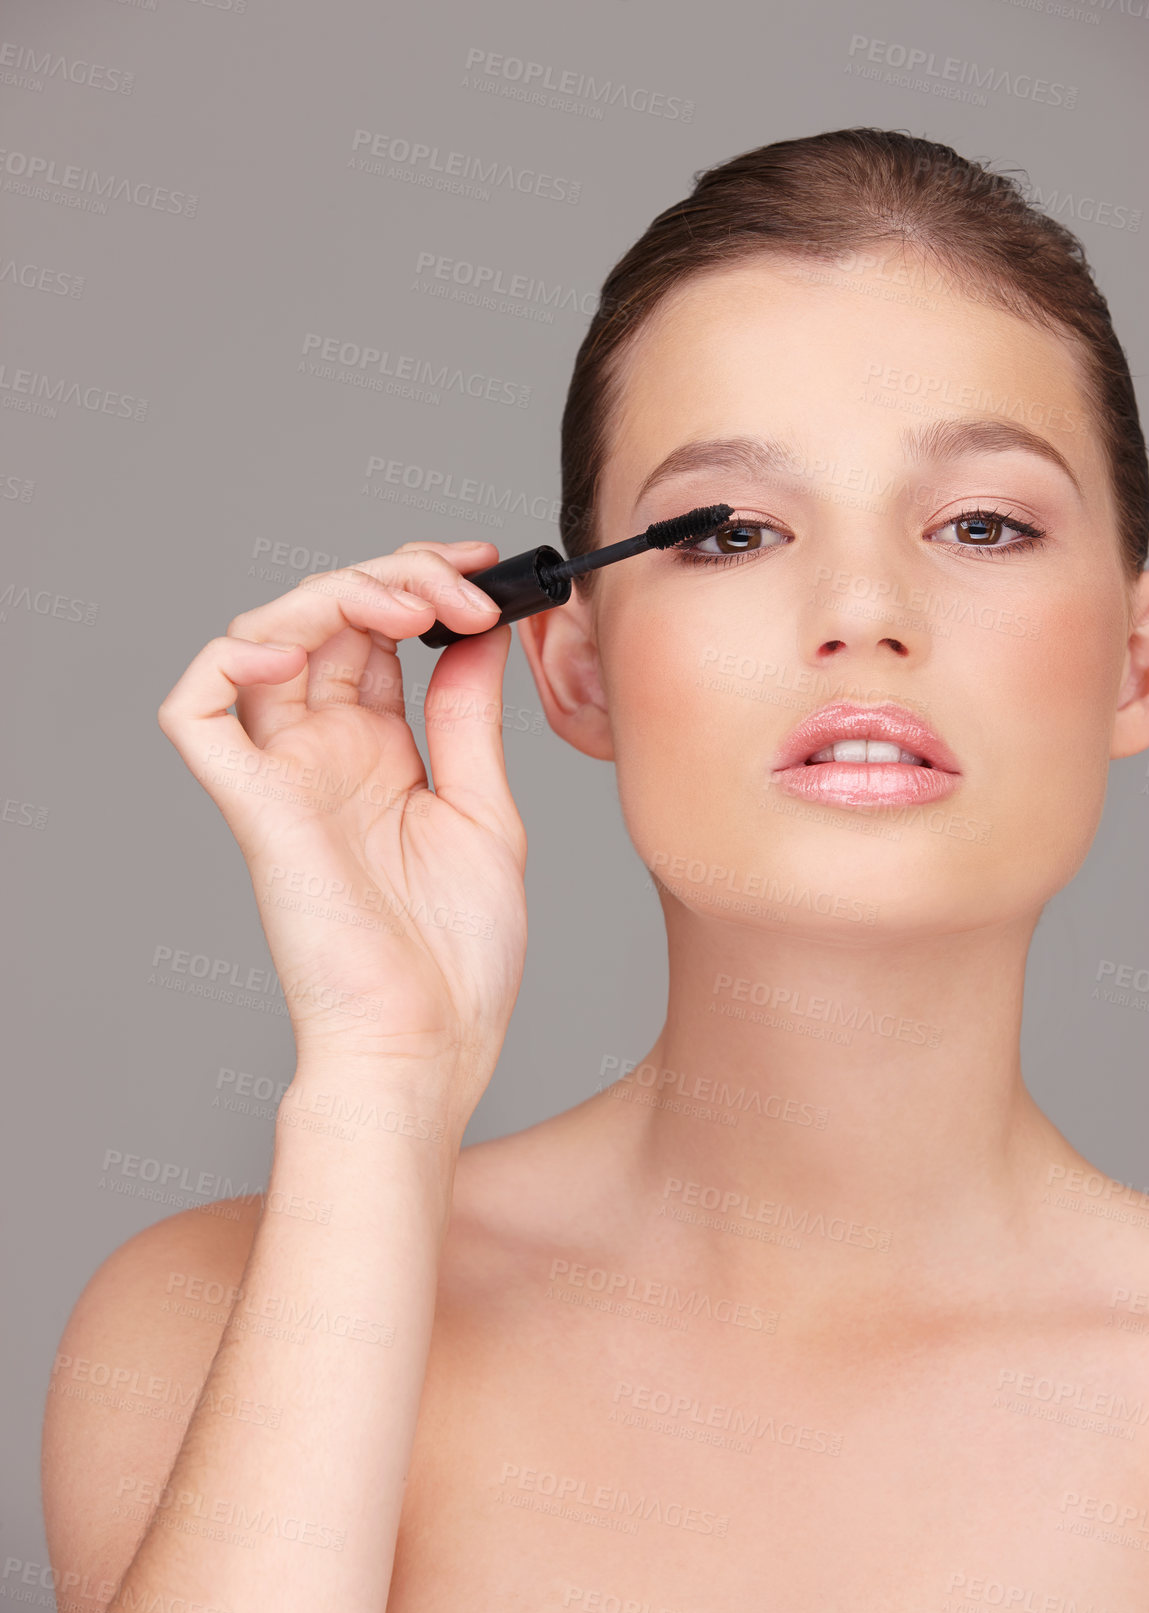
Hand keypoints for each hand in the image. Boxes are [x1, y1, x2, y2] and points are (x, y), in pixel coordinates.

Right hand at [157, 541, 528, 1122]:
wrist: (429, 1044)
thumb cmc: (458, 955)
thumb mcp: (483, 810)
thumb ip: (470, 718)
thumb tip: (479, 633)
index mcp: (377, 752)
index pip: (375, 630)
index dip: (420, 582)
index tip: (487, 569)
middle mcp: (323, 753)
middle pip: (325, 617)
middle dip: (395, 575)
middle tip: (463, 587)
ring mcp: (283, 774)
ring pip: (265, 637)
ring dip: (335, 593)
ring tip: (413, 606)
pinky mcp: (253, 805)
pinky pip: (198, 710)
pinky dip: (234, 657)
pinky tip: (303, 643)